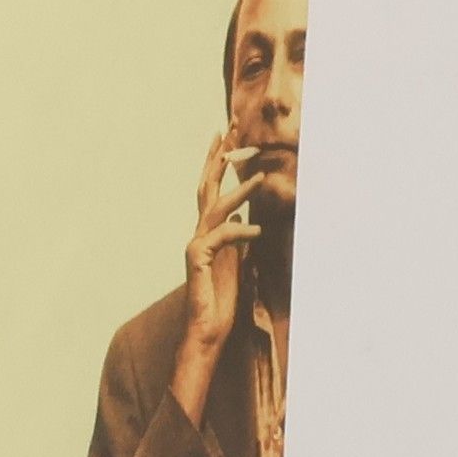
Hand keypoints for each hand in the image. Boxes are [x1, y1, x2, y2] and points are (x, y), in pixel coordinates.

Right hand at [171, 130, 261, 426]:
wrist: (206, 330)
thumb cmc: (221, 301)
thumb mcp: (237, 263)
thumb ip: (238, 241)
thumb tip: (245, 219)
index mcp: (208, 231)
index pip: (211, 187)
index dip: (218, 159)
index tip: (226, 132)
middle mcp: (199, 232)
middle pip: (207, 184)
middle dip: (220, 155)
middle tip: (231, 126)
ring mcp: (196, 244)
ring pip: (216, 208)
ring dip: (240, 191)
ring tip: (261, 176)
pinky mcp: (198, 259)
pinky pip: (222, 237)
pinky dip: (240, 231)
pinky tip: (257, 231)